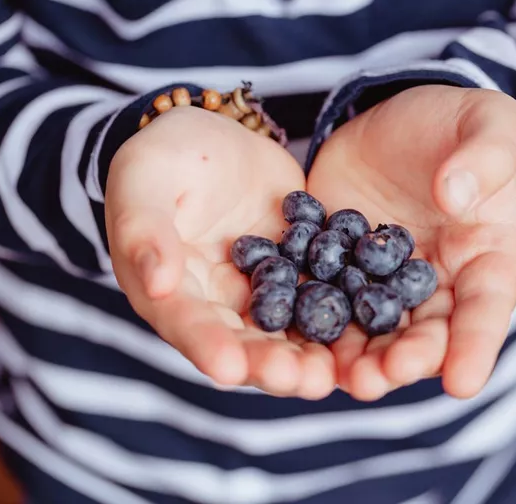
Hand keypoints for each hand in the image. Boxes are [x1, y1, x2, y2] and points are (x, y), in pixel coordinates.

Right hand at [106, 107, 335, 398]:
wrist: (215, 133)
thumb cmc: (163, 157)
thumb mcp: (144, 184)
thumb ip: (145, 233)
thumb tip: (157, 286)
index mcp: (169, 291)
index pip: (187, 324)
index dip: (208, 346)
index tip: (230, 369)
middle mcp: (218, 302)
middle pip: (245, 340)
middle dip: (273, 364)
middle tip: (305, 382)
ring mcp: (262, 288)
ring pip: (288, 328)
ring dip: (312, 352)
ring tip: (338, 372)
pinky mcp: (299, 267)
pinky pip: (322, 291)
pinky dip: (344, 309)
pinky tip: (371, 324)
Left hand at [307, 85, 515, 400]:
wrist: (396, 118)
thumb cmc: (457, 124)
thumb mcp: (486, 124)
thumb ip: (485, 155)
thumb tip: (455, 195)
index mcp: (484, 257)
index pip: (486, 307)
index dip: (476, 345)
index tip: (462, 383)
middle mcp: (435, 282)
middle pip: (424, 331)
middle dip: (403, 359)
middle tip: (378, 379)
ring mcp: (382, 280)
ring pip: (373, 328)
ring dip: (356, 356)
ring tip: (337, 378)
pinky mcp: (338, 266)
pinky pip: (326, 296)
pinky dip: (312, 319)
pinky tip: (292, 338)